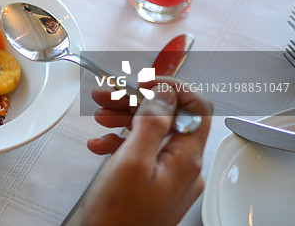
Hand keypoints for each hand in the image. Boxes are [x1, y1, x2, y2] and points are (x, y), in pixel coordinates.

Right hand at [80, 78, 212, 225]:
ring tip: (99, 115)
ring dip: (124, 119)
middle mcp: (183, 167)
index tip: (143, 82)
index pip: (196, 107)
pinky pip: (141, 152)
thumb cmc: (117, 217)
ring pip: (152, 133)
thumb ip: (151, 122)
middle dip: (136, 101)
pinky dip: (120, 142)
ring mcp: (168, 177)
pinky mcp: (152, 185)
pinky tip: (101, 144)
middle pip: (168, 117)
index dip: (170, 89)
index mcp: (186, 159)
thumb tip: (164, 92)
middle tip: (108, 94)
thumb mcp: (131, 161)